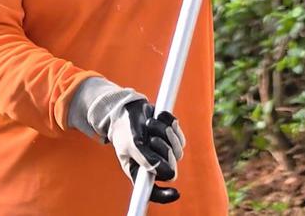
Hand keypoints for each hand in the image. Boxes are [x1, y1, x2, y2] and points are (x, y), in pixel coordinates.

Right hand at [67, 78, 185, 203]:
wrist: (128, 109)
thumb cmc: (124, 130)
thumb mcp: (132, 145)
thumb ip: (147, 159)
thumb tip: (167, 173)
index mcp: (140, 172)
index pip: (154, 191)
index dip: (165, 195)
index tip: (176, 193)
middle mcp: (154, 165)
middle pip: (171, 168)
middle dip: (163, 150)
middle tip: (152, 138)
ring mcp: (164, 152)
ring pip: (178, 150)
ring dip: (165, 133)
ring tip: (150, 123)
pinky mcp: (171, 139)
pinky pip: (180, 136)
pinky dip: (170, 125)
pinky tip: (159, 118)